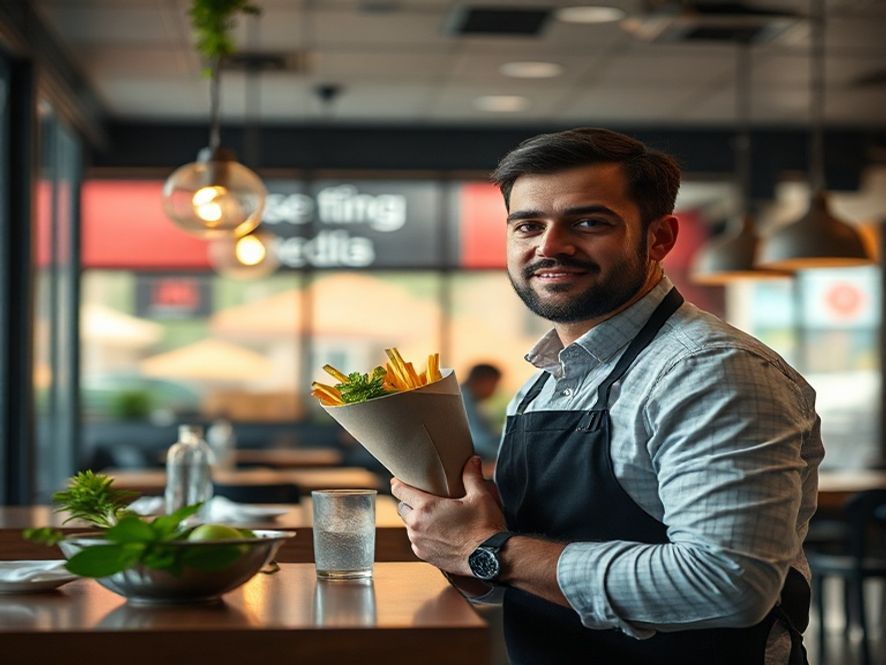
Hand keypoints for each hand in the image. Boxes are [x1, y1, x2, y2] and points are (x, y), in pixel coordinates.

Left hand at [390, 455, 506, 575]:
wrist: (491, 558)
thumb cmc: (484, 527)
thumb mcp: (480, 496)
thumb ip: (472, 476)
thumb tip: (472, 460)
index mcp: (426, 508)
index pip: (400, 490)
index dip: (398, 482)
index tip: (399, 479)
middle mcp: (417, 526)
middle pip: (402, 508)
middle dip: (409, 502)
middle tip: (422, 497)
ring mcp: (419, 543)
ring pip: (409, 526)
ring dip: (416, 519)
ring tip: (431, 515)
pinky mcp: (425, 556)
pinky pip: (416, 541)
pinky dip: (423, 535)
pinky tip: (437, 532)